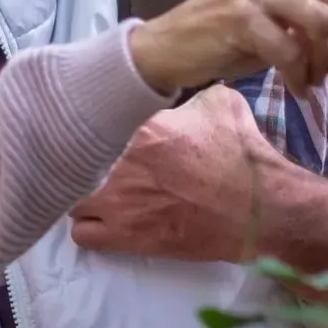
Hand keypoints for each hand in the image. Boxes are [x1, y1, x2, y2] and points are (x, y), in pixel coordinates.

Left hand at [70, 86, 266, 263]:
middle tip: (100, 163)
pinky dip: (89, 228)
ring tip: (99, 194)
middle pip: (71, 159)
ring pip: (69, 197)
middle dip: (84, 160)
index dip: (96, 124)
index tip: (103, 129)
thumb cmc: (241, 154)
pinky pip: (82, 234)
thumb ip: (187, 95)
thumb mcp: (219, 104)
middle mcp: (116, 160)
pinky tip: (105, 222)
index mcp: (137, 123)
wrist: (259, 208)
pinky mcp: (124, 236)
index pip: (93, 118)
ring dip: (81, 195)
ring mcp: (115, 201)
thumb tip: (177, 91)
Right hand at [127, 0, 327, 96]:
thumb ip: (322, 33)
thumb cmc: (227, 38)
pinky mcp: (243, 17)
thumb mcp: (280, 33)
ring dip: (325, 62)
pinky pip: (291, 49)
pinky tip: (296, 88)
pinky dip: (300, 76)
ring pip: (322, 23)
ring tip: (311, 82)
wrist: (167, 48)